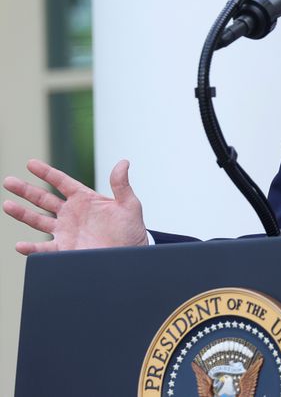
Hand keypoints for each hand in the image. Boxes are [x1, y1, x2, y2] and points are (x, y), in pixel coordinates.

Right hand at [2, 159, 147, 254]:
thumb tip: (123, 162)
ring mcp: (65, 231)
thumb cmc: (131, 229)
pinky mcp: (64, 249)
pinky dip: (31, 248)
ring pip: (38, 220)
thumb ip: (121, 185)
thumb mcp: (129, 205)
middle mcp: (71, 213)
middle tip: (8, 181)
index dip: (46, 173)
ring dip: (22, 213)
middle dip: (25, 190)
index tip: (30, 163)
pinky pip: (43, 248)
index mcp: (85, 199)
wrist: (130, 255)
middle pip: (43, 199)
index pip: (62, 182)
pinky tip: (20, 245)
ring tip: (7, 204)